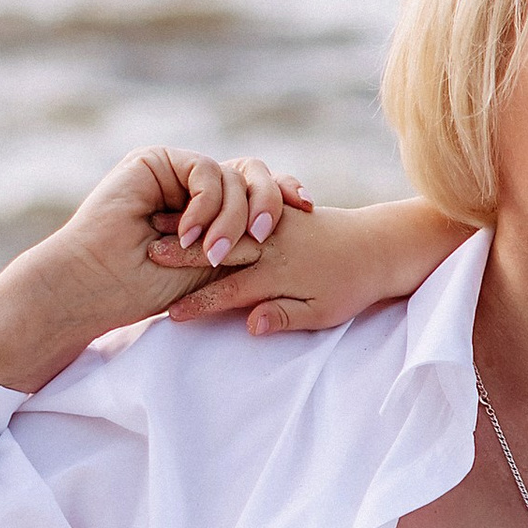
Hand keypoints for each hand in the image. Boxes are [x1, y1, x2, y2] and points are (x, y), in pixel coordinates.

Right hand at [0, 145, 306, 394]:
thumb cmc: (152, 290)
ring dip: (230, 218)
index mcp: (214, 209)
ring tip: (215, 254)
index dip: (285, 193)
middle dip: (269, 199)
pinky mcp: (155, 161)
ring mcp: (176, 172)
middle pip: (253, 173)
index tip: (307, 209)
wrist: (99, 286)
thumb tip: (293, 221)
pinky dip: (205, 205)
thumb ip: (250, 242)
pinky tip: (190, 236)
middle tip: (267, 234)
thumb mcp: (218, 267)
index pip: (261, 191)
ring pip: (231, 175)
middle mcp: (197, 187)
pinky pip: (203, 172)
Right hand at [167, 196, 474, 338]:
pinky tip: (194, 204)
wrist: (379, 246)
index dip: (200, 304)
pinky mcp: (281, 208)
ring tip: (161, 223)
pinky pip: (244, 202)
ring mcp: (276, 222)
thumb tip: (249, 325)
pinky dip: (218, 205)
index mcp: (279, 275)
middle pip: (220, 249)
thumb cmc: (350, 287)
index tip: (170, 314)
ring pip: (227, 222)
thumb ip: (284, 316)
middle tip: (148, 253)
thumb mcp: (321, 313)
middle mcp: (274, 245)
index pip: (230, 293)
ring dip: (194, 223)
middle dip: (184, 253)